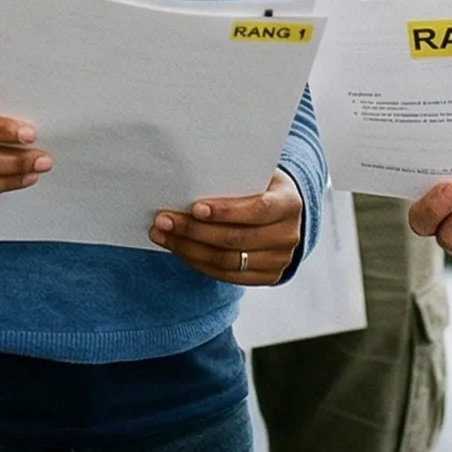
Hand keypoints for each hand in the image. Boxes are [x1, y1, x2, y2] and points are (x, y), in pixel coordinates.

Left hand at [150, 170, 304, 285]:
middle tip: (163, 220)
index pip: (257, 210)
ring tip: (162, 234)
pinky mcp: (267, 278)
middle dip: (194, 230)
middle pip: (236, 239)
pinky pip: (226, 276)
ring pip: (226, 261)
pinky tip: (178, 249)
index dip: (225, 211)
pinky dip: (198, 263)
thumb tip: (190, 176)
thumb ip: (234, 175)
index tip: (194, 207)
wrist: (283, 213)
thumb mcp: (257, 173)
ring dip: (188, 249)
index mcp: (289, 203)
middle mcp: (288, 235)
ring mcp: (279, 261)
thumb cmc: (262, 186)